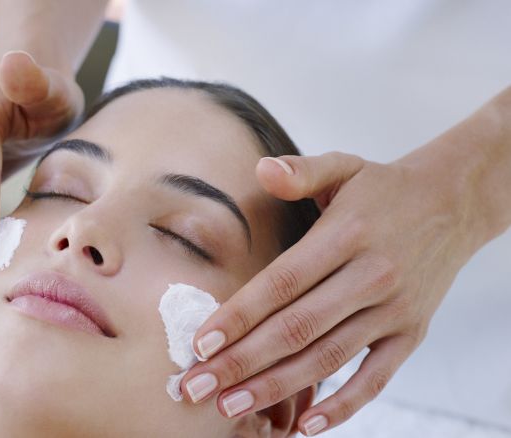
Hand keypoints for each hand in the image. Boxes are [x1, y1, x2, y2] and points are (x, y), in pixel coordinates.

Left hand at [180, 151, 475, 434]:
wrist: (453, 203)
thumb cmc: (383, 189)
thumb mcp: (343, 166)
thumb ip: (301, 171)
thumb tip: (262, 169)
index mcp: (346, 235)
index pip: (282, 282)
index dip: (239, 315)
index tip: (200, 343)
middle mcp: (370, 276)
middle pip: (297, 328)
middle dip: (242, 362)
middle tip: (197, 386)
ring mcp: (394, 310)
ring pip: (328, 358)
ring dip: (278, 388)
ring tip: (232, 407)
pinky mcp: (411, 334)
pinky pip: (377, 378)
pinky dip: (345, 406)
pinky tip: (307, 425)